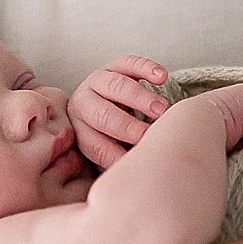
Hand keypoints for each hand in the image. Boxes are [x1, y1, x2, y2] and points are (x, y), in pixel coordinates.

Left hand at [68, 54, 171, 168]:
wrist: (106, 105)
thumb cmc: (112, 137)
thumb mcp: (110, 153)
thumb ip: (118, 163)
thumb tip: (133, 180)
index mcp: (80, 131)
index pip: (96, 146)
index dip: (117, 154)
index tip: (138, 161)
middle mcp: (83, 104)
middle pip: (103, 115)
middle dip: (128, 126)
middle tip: (150, 134)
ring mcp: (97, 82)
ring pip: (116, 86)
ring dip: (140, 98)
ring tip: (162, 110)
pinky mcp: (114, 66)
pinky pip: (129, 63)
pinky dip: (146, 68)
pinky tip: (162, 77)